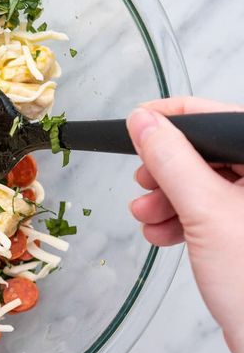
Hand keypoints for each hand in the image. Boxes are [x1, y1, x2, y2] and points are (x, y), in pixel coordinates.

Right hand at [126, 97, 243, 352]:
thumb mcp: (205, 211)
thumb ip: (172, 160)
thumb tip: (143, 121)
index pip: (218, 116)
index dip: (172, 117)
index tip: (136, 125)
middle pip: (207, 151)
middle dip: (166, 169)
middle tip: (143, 185)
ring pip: (202, 183)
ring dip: (167, 199)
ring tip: (148, 220)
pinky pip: (207, 210)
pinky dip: (179, 219)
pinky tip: (163, 236)